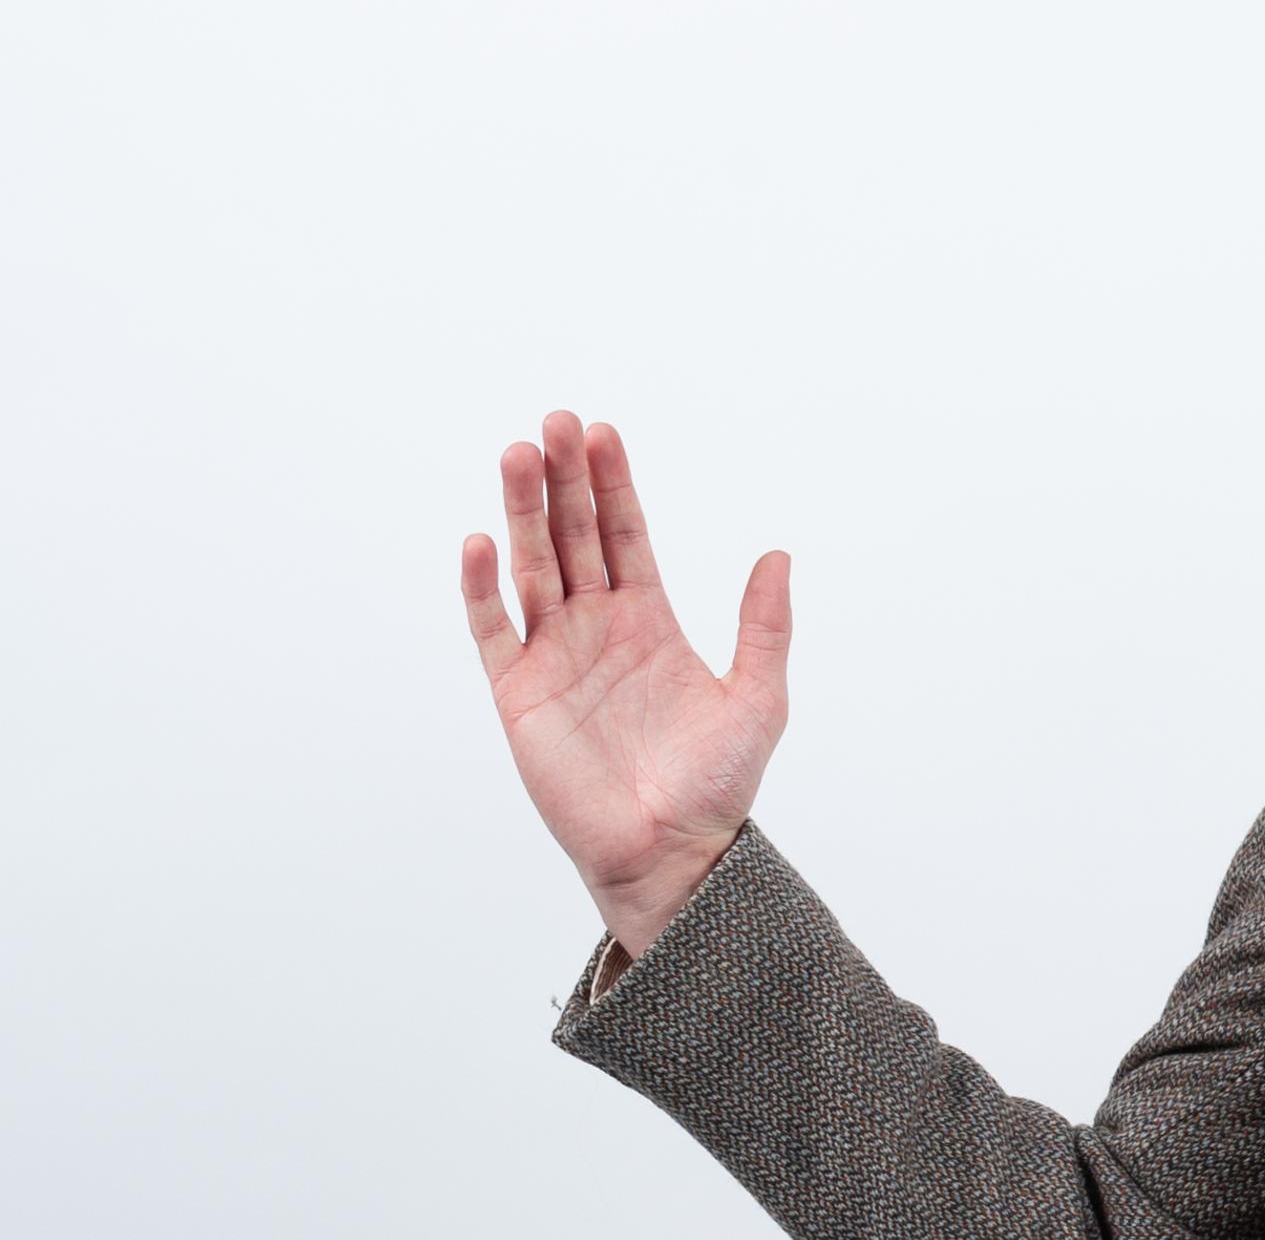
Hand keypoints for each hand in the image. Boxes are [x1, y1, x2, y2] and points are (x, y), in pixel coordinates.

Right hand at [458, 412, 790, 958]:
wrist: (674, 852)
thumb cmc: (716, 782)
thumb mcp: (758, 696)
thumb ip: (764, 625)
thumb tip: (777, 552)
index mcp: (650, 621)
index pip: (624, 534)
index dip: (612, 485)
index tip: (602, 432)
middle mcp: (597, 628)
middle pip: (571, 536)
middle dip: (563, 480)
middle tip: (554, 420)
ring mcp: (554, 658)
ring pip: (531, 568)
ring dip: (522, 513)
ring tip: (518, 454)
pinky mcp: (518, 696)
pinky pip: (494, 631)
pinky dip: (482, 588)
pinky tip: (480, 542)